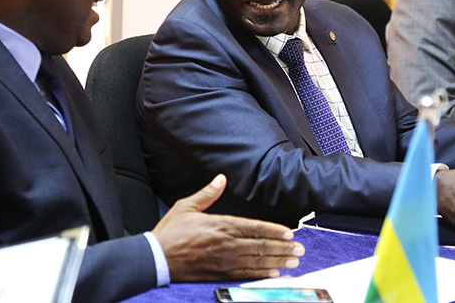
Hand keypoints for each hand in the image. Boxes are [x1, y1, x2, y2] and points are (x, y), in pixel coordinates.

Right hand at [152, 174, 304, 280]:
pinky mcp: (218, 274)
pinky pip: (245, 274)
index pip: (254, 228)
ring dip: (277, 261)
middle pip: (260, 246)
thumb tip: (221, 179)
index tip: (289, 233)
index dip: (274, 231)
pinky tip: (273, 273)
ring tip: (293, 261)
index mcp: (221, 225)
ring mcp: (223, 261)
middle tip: (300, 249)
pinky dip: (261, 274)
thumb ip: (208, 194)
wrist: (154, 258)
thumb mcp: (187, 206)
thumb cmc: (169, 232)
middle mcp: (226, 243)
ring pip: (256, 261)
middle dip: (282, 248)